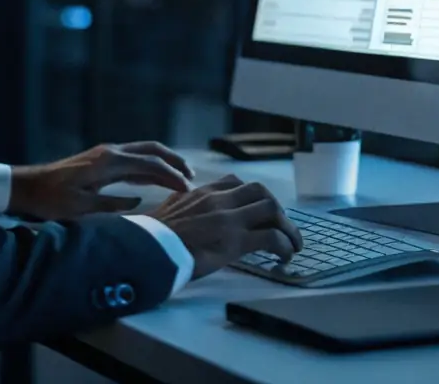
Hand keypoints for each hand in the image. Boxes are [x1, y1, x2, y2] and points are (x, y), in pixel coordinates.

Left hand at [8, 141, 193, 219]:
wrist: (28, 187)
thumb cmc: (52, 200)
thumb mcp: (82, 209)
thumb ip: (113, 205)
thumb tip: (140, 203)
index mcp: (109, 161)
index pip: (149, 164)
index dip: (171, 176)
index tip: (187, 189)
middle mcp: (110, 152)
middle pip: (151, 149)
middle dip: (174, 161)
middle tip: (193, 177)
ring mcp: (106, 154)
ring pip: (143, 152)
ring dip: (163, 162)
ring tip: (182, 177)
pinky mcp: (101, 161)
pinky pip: (133, 159)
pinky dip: (149, 166)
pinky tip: (156, 179)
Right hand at [148, 174, 302, 279]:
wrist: (146, 251)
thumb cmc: (152, 238)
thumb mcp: (168, 212)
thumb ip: (183, 208)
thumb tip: (187, 216)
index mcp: (200, 192)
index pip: (235, 182)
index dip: (251, 196)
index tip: (256, 211)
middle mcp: (217, 199)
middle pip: (260, 191)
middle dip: (275, 208)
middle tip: (280, 226)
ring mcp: (228, 218)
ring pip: (271, 208)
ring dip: (287, 226)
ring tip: (292, 243)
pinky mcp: (235, 240)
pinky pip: (271, 237)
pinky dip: (284, 245)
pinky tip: (285, 256)